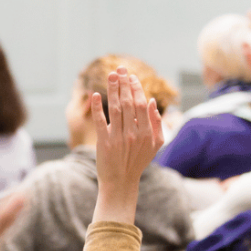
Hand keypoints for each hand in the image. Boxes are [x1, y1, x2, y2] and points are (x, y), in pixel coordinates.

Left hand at [91, 67, 163, 224]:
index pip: (141, 104)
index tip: (130, 76)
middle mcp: (133, 133)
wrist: (121, 182)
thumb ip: (156, 123)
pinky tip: (94, 95)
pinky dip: (97, 108)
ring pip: (116, 108)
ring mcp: (118, 137)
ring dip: (113, 90)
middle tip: (119, 68)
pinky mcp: (104, 142)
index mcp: (147, 132)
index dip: (136, 88)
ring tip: (110, 75)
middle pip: (129, 103)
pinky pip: (100, 121)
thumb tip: (151, 102)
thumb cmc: (137, 161)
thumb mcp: (155, 144)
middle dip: (124, 83)